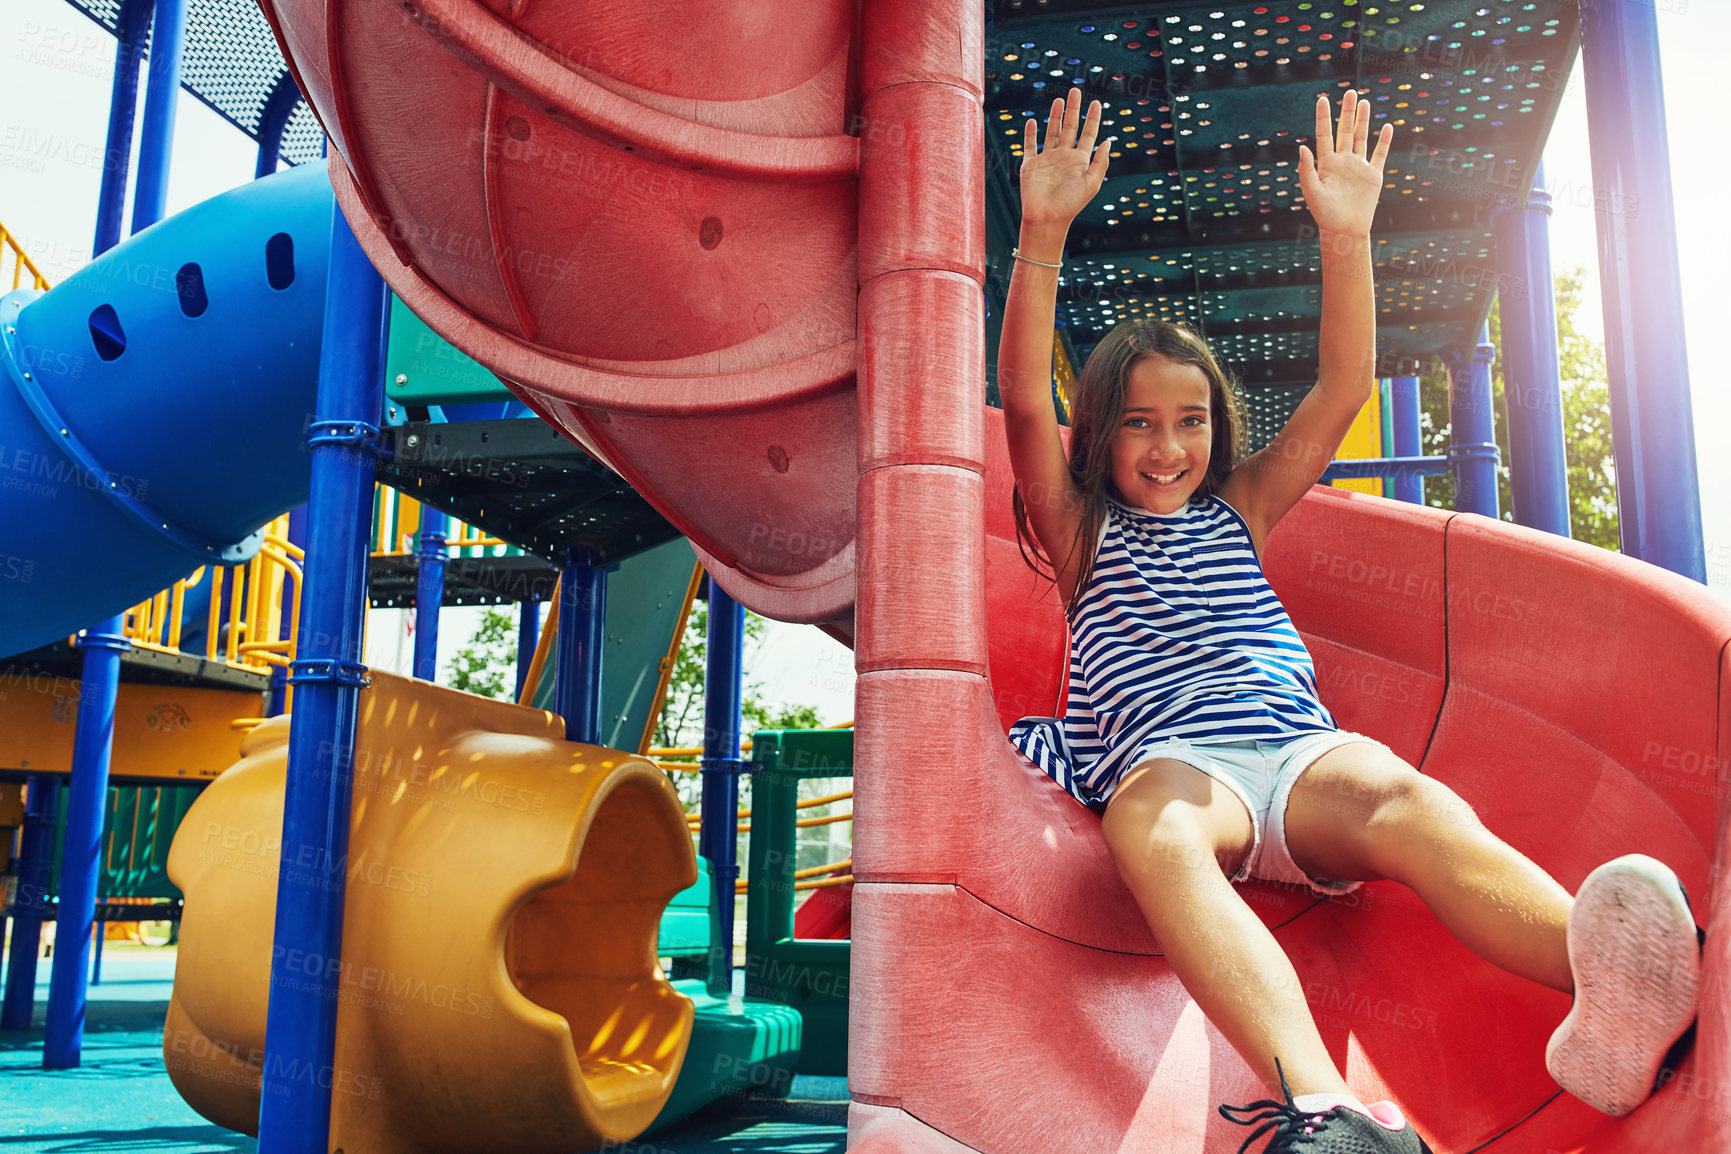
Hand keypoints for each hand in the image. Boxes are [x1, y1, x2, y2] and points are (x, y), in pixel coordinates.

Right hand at [1019, 87, 1114, 228]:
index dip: (1093, 118)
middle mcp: (1064, 157)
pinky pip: (1030, 146)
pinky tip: (1033, 121)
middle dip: (1073, 109)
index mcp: (1080, 161)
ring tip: (1058, 100)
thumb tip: (1107, 142)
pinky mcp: (1030, 165)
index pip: (1088, 134)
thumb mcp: (1091, 183)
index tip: (1096, 102)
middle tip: (1075, 90)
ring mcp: (1047, 160)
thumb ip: (1100, 162)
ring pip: (1051, 132)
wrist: (1047, 218)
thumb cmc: (1071, 204)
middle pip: (1070, 127)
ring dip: (1054, 116)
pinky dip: (1030, 134)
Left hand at [1298, 90, 1392, 235]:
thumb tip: (1302, 147)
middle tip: (1349, 92)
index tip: (1323, 99)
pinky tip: (1387, 126)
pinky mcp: (1373, 176)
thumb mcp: (1311, 191)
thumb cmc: (1325, 214)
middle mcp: (1342, 161)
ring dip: (1363, 120)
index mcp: (1326, 163)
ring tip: (1364, 101)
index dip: (1324, 117)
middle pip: (1345, 131)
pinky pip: (1379, 154)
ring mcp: (1358, 167)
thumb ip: (1306, 169)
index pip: (1325, 134)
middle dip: (1347, 112)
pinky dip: (1384, 141)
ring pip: (1361, 138)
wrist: (1345, 230)